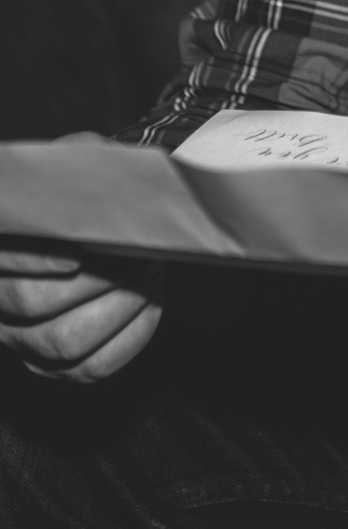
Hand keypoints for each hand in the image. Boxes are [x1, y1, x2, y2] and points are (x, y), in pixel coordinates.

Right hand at [0, 129, 165, 382]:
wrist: (100, 224)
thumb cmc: (87, 192)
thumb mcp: (80, 163)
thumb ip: (84, 161)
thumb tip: (107, 172)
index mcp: (1, 244)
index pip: (1, 259)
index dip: (29, 261)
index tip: (76, 255)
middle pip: (30, 303)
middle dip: (95, 280)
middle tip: (136, 256)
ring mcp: (19, 335)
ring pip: (60, 342)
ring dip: (118, 308)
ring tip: (147, 275)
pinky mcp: (50, 362)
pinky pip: (89, 368)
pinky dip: (130, 338)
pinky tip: (150, 304)